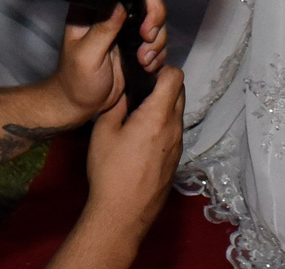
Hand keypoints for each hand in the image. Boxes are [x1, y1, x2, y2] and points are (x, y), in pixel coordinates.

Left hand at [55, 0, 169, 117]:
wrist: (81, 106)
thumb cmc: (76, 80)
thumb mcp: (86, 55)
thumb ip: (103, 30)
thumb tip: (120, 5)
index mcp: (94, 10)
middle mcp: (113, 16)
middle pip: (147, 2)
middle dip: (154, 19)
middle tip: (147, 37)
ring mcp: (126, 32)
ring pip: (156, 23)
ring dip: (156, 41)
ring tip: (143, 60)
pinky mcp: (136, 47)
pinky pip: (157, 43)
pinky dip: (157, 54)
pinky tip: (146, 65)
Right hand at [79, 66, 184, 253]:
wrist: (122, 214)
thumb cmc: (110, 173)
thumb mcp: (103, 132)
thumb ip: (117, 105)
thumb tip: (125, 90)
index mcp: (157, 116)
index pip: (175, 76)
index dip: (162, 69)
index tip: (145, 73)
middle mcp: (173, 128)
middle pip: (180, 92)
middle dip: (164, 85)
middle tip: (141, 91)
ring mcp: (177, 146)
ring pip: (178, 113)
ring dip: (164, 107)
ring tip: (139, 115)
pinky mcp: (175, 161)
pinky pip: (174, 133)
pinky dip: (164, 127)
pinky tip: (142, 138)